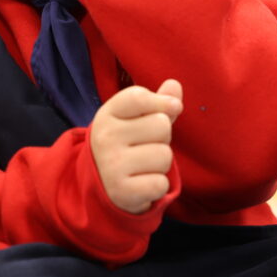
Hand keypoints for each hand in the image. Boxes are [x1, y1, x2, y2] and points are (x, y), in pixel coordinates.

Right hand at [90, 79, 182, 213]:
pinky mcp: (122, 192)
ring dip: (161, 163)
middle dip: (162, 137)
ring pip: (164, 155)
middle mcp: (105, 137)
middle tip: (145, 146)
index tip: (169, 108)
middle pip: (161, 124)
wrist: (102, 185)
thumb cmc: (126, 144)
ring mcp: (111, 165)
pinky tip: (143, 183)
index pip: (139, 97)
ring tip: (144, 166)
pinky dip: (158, 185)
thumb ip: (157, 102)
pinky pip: (161, 183)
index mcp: (107, 114)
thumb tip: (174, 85)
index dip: (161, 102)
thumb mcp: (135, 118)